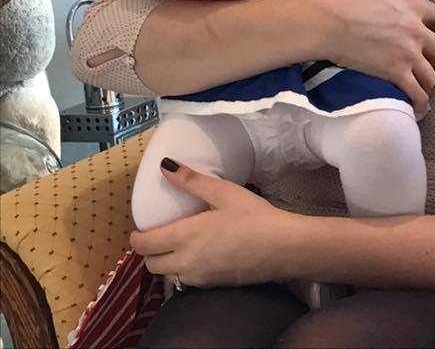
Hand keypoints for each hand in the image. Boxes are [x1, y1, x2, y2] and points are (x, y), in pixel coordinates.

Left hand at [130, 161, 300, 287]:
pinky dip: (183, 269)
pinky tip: (199, 253)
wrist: (283, 248)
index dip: (136, 237)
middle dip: (149, 251)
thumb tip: (165, 165)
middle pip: (151, 264)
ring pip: (168, 275)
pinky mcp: (212, 285)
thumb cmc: (254, 216)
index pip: (144, 245)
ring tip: (178, 243)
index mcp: (184, 238)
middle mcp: (186, 263)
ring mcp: (199, 278)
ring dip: (165, 262)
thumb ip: (191, 180)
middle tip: (159, 233)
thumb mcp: (223, 192)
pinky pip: (186, 280)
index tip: (139, 227)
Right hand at [314, 0, 434, 113]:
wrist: (329, 21)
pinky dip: (420, 101)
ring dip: (429, 80)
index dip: (434, 22)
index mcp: (411, 7)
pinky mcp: (396, 74)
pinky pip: (416, 92)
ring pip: (431, 74)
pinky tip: (418, 107)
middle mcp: (415, 32)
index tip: (427, 28)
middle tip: (426, 60)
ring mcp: (408, 55)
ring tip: (422, 86)